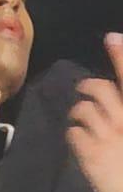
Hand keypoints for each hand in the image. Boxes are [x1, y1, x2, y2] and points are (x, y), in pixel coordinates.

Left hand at [67, 34, 122, 191]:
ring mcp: (108, 136)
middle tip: (84, 89)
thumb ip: (121, 113)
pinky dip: (74, 133)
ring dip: (79, 110)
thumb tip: (114, 106)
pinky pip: (74, 132)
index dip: (121, 56)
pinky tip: (80, 141)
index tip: (112, 38)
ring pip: (83, 108)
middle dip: (89, 86)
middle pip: (100, 89)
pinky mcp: (91, 153)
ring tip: (80, 118)